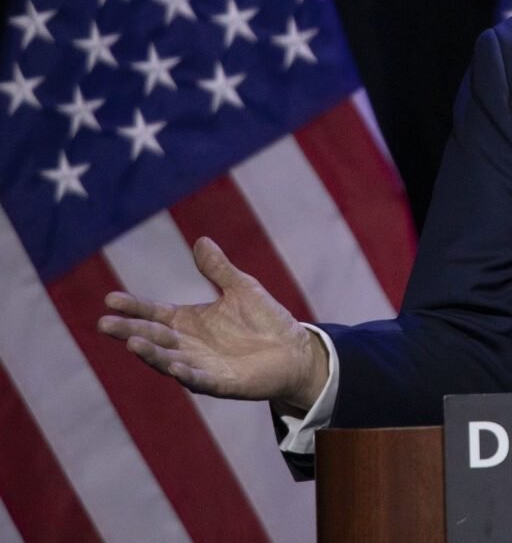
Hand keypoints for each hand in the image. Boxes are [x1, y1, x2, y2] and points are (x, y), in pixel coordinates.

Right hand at [97, 236, 329, 411]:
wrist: (295, 350)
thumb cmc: (264, 320)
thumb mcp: (241, 288)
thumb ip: (219, 269)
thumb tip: (201, 240)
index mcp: (189, 321)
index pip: (154, 313)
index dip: (133, 307)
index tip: (110, 300)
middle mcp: (188, 345)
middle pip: (154, 337)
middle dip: (130, 331)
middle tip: (105, 324)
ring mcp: (202, 365)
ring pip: (169, 360)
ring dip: (151, 353)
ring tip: (132, 343)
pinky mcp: (222, 383)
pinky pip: (201, 380)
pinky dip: (187, 374)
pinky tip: (175, 367)